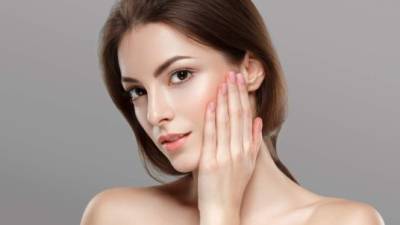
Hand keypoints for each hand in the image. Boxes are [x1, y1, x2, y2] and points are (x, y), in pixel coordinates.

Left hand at [198, 71, 263, 216]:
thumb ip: (253, 142)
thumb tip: (257, 120)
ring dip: (225, 100)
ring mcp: (225, 156)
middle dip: (235, 93)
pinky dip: (212, 119)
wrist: (223, 209)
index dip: (243, 97)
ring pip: (226, 122)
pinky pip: (212, 136)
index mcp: (248, 150)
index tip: (240, 81)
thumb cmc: (233, 187)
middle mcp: (239, 151)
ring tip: (224, 82)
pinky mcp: (211, 162)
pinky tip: (211, 104)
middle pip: (238, 116)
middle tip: (233, 73)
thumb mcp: (249, 164)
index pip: (246, 117)